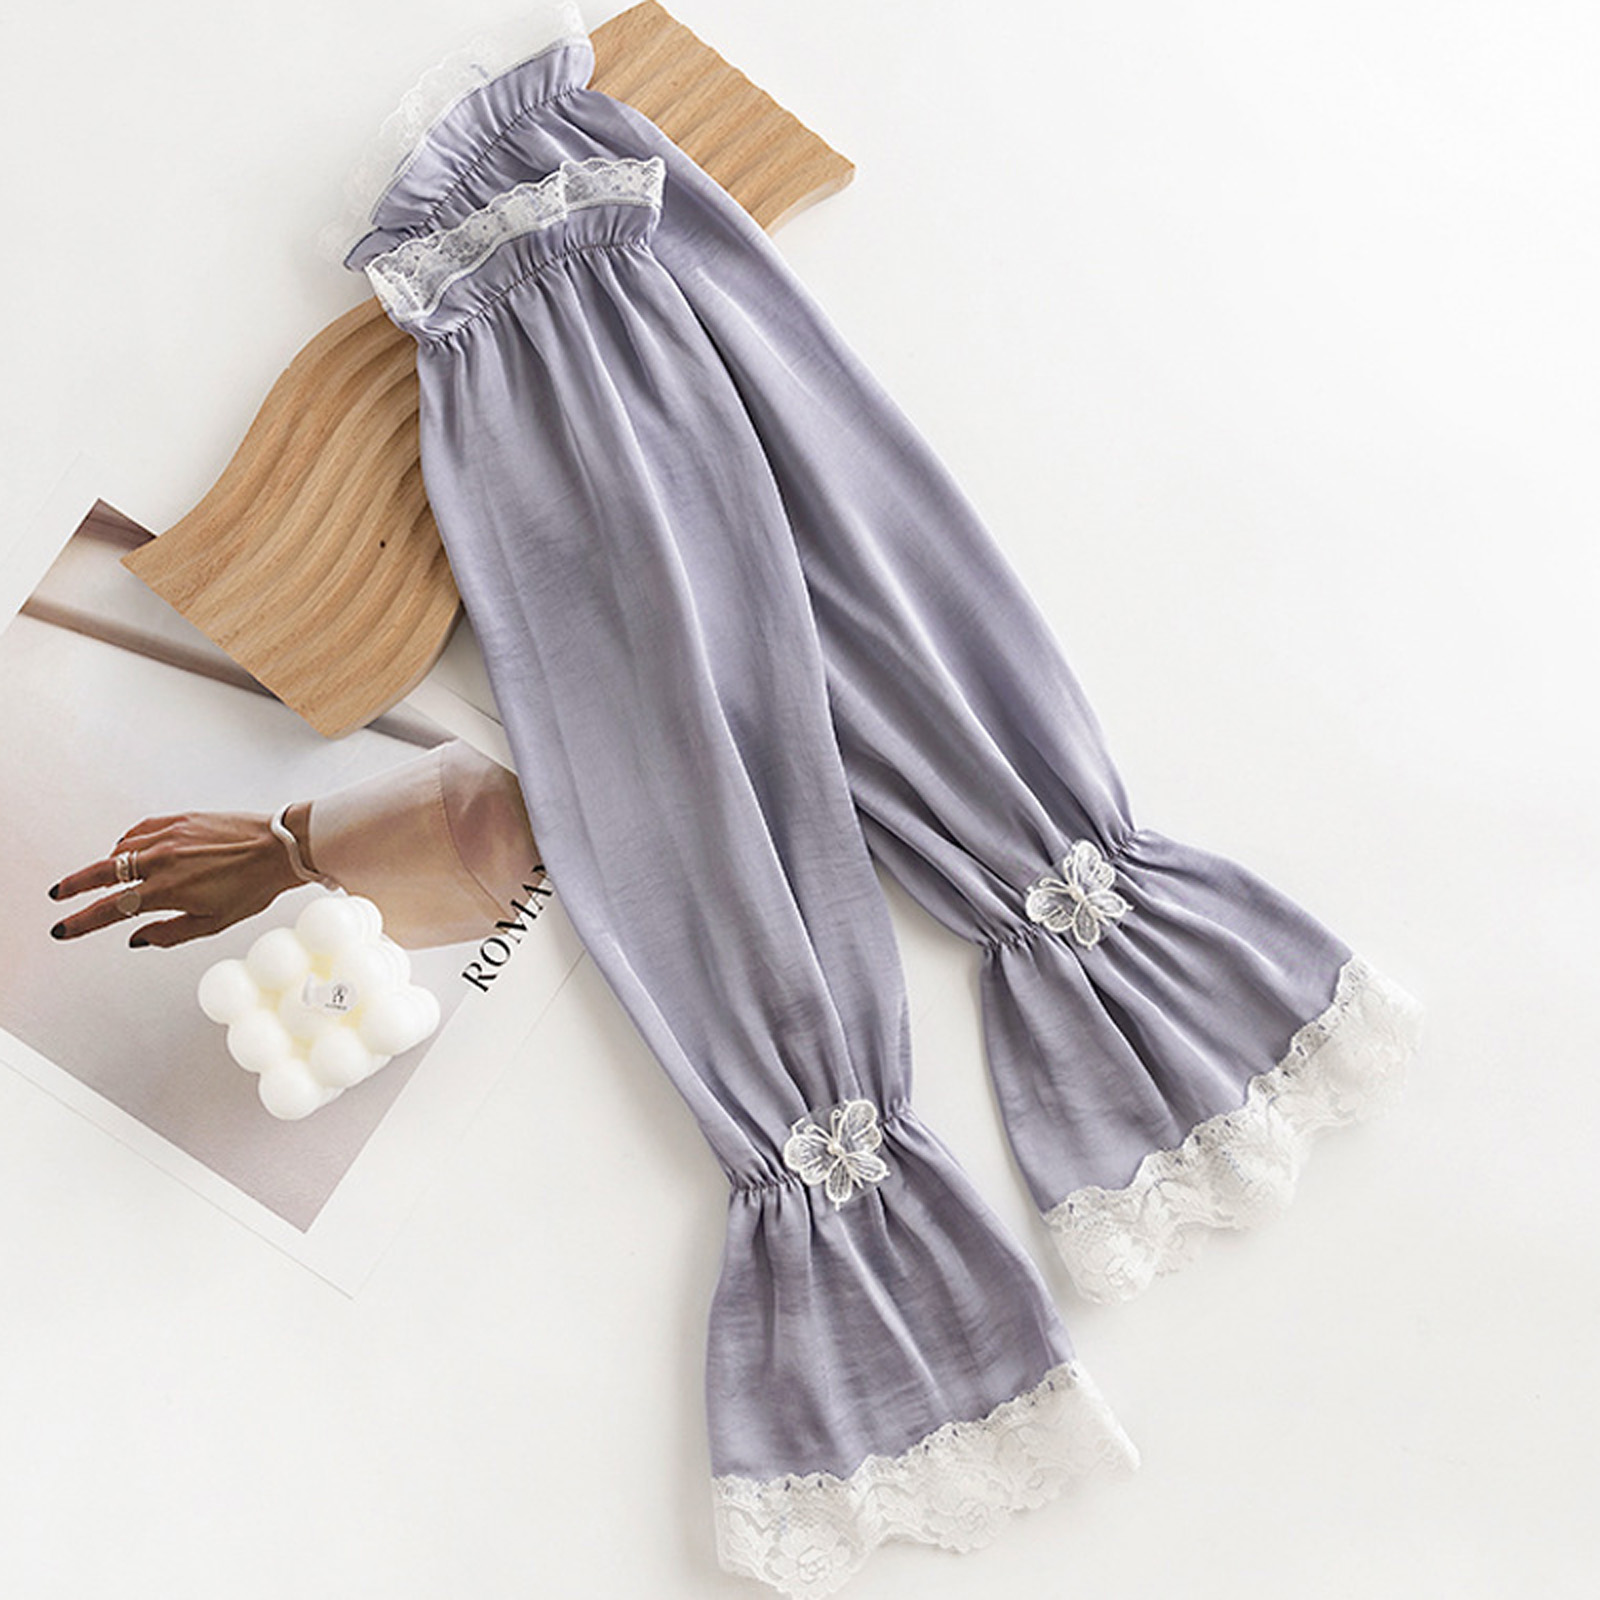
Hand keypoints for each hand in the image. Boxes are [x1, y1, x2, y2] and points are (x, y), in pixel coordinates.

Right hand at [48, 806, 314, 947]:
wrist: (281, 847)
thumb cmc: (254, 887)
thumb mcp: (214, 923)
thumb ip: (169, 933)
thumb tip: (136, 938)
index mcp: (167, 891)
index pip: (110, 910)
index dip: (81, 922)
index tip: (63, 928)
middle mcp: (162, 860)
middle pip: (101, 873)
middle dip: (74, 886)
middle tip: (57, 895)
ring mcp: (169, 835)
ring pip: (120, 851)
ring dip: (106, 866)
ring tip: (103, 878)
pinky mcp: (180, 819)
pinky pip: (140, 831)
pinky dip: (128, 843)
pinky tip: (129, 851)